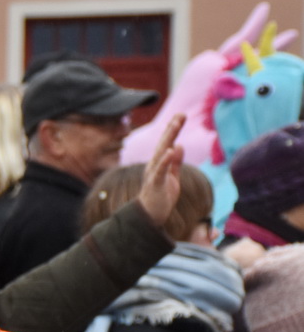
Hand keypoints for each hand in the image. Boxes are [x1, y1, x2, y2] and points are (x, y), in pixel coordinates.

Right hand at [137, 113, 186, 231]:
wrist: (150, 217)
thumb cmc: (160, 198)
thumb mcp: (172, 177)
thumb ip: (175, 162)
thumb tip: (179, 146)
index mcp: (159, 164)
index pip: (167, 143)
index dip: (173, 129)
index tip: (181, 115)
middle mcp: (154, 166)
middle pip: (164, 144)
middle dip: (172, 129)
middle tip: (181, 114)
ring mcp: (154, 174)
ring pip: (161, 153)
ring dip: (168, 138)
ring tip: (176, 125)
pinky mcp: (156, 184)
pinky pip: (160, 170)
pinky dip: (165, 160)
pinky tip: (171, 149)